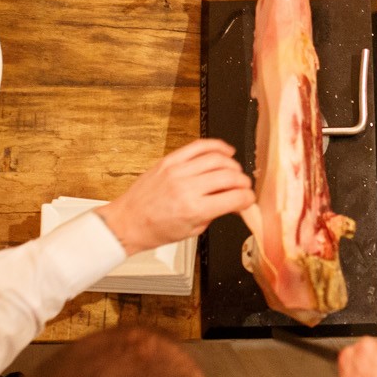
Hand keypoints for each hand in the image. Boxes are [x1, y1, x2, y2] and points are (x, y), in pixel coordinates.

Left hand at [96, 139, 253, 254]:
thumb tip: (233, 203)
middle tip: (244, 187)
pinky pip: (199, 146)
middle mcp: (187, 187)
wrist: (128, 222)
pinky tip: (225, 151)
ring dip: (233, 165)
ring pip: (218, 159)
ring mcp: (178, 171)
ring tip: (235, 172)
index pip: (235, 198)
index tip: (249, 200)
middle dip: (244, 182)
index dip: (248, 199)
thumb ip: (215, 213)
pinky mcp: (170, 161)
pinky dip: (216, 146)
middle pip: (230, 176)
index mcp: (194, 209)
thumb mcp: (192, 230)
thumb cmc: (155, 230)